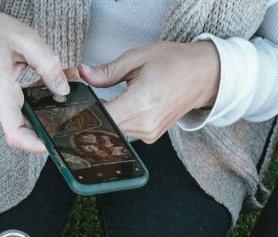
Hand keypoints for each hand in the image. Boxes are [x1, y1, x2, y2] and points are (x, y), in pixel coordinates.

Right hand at [0, 4, 69, 154]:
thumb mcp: (24, 39)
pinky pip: (20, 114)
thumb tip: (63, 89)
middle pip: (24, 131)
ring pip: (24, 123)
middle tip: (71, 110)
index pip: (16, 133)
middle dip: (49, 123)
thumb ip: (48, 63)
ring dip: (44, 113)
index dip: (37, 145)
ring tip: (60, 93)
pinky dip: (36, 106)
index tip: (56, 143)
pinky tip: (46, 90)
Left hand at [80, 41, 219, 143]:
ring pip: (114, 131)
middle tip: (88, 101)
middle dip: (93, 115)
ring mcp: (149, 133)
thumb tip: (84, 74)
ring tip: (107, 101)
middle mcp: (145, 123)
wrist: (202, 75)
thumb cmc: (174, 62)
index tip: (75, 107)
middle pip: (105, 127)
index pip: (102, 117)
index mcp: (141, 102)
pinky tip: (119, 109)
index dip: (85, 113)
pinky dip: (117, 122)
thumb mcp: (137, 58)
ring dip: (106, 119)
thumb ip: (107, 71)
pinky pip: (125, 132)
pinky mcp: (151, 136)